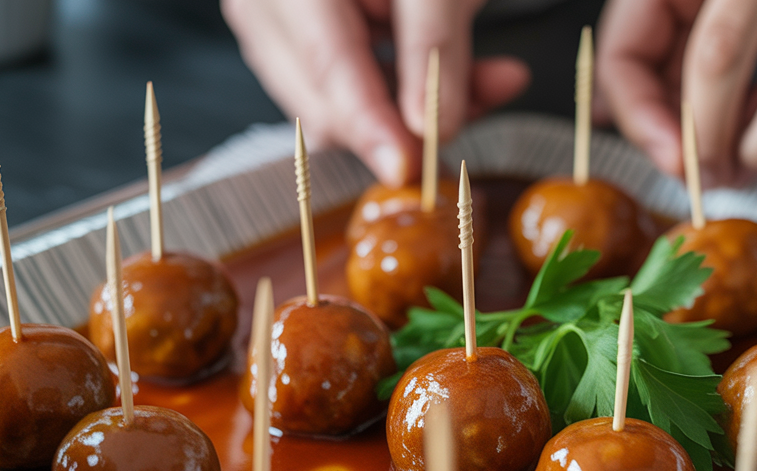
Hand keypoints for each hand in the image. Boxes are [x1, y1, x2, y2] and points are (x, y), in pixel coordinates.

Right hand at [222, 0, 529, 186]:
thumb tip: (435, 131)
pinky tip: (457, 62)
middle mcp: (264, 2)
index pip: (329, 70)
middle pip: (325, 101)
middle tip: (485, 98)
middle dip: (404, 118)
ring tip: (492, 75)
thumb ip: (434, 50)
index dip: (373, 128)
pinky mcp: (298, 22)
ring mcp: (273, 14)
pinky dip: (402, 75)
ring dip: (413, 99)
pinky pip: (345, 74)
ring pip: (339, 98)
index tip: (408, 168)